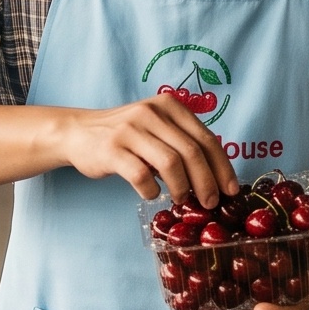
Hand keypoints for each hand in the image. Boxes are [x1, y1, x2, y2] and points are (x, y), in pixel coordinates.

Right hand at [56, 94, 237, 205]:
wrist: (78, 132)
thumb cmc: (126, 136)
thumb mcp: (156, 129)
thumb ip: (182, 144)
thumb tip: (215, 180)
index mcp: (169, 106)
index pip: (206, 138)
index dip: (222, 167)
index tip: (230, 190)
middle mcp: (151, 113)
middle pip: (191, 152)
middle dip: (207, 182)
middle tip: (210, 203)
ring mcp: (130, 129)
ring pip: (170, 163)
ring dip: (182, 188)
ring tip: (181, 200)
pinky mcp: (111, 149)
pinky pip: (141, 175)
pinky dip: (151, 190)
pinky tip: (151, 194)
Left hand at [198, 206, 308, 309]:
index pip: (291, 309)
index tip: (260, 309)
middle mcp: (287, 298)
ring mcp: (274, 292)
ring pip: (245, 304)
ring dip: (221, 308)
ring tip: (195, 309)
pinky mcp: (264, 281)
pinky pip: (243, 287)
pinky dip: (223, 287)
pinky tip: (200, 284)